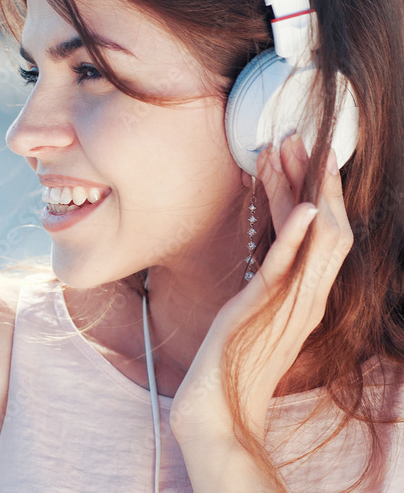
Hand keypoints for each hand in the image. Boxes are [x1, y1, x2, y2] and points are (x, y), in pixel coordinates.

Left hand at [169, 133, 353, 442]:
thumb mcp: (253, 313)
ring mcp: (292, 305)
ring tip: (298, 150)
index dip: (316, 191)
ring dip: (307, 190)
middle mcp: (308, 298)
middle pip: (329, 227)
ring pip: (317, 239)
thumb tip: (266, 260)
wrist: (214, 407)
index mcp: (305, 295)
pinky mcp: (265, 310)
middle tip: (301, 136)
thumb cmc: (229, 361)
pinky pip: (289, 268)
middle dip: (316, 179)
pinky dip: (298, 236)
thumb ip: (266, 286)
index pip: (322, 234)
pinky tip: (306, 208)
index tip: (304, 154)